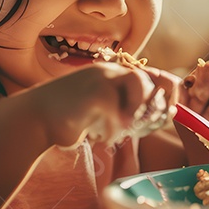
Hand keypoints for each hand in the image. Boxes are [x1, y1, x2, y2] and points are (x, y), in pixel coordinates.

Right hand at [37, 62, 179, 146]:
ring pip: (141, 86)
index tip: (171, 113)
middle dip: (155, 110)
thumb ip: (136, 113)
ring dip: (138, 112)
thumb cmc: (74, 120)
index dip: (171, 94)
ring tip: (123, 129)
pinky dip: (113, 131)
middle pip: (153, 81)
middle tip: (139, 128)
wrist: (35, 120)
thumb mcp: (109, 114)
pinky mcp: (91, 94)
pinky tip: (99, 137)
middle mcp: (111, 72)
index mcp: (117, 74)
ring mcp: (100, 79)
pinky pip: (119, 113)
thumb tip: (172, 112)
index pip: (158, 76)